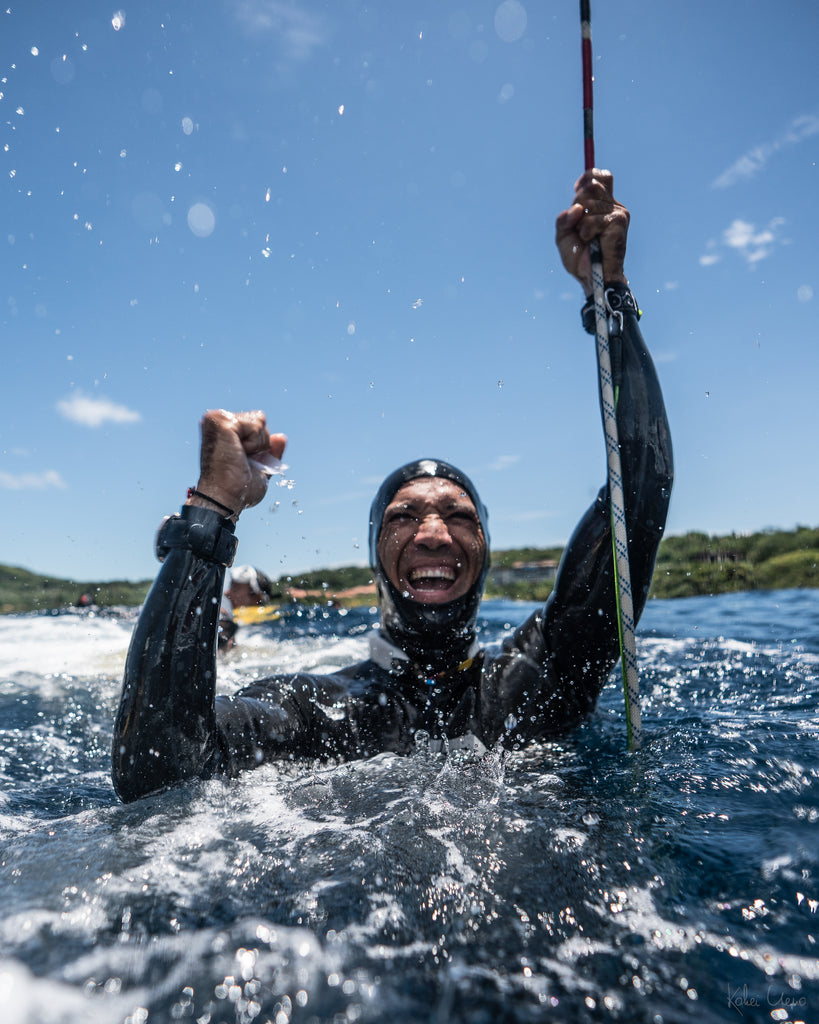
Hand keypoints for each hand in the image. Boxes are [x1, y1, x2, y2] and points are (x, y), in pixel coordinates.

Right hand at [189, 409, 286, 517]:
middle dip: (259, 444)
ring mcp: (217, 418)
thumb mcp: (260, 469)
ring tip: (238, 458)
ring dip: (257, 445)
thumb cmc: (237, 490)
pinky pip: (256, 424)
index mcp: (222, 429)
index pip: (255, 423)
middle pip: (259, 419)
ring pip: (259, 421)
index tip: (241, 463)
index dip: (258, 446)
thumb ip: (270, 452)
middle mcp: (216, 419)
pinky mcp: (221, 421)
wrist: (225, 498)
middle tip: (240, 462)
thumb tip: (281, 437)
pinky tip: (238, 454)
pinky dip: (254, 444)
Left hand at [555, 169, 629, 295]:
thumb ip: (564, 218)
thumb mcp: (563, 235)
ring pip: (588, 203)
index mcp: (603, 204)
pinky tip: (591, 241)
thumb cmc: (580, 258)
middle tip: (578, 223)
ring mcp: (618, 213)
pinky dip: (585, 231)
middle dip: (577, 202)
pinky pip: (592, 219)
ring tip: (587, 238)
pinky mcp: (618, 223)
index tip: (576, 191)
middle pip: (592, 186)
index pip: (600, 177)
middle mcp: (614, 206)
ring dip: (580, 223)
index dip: (587, 178)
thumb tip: (576, 208)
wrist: (591, 278)